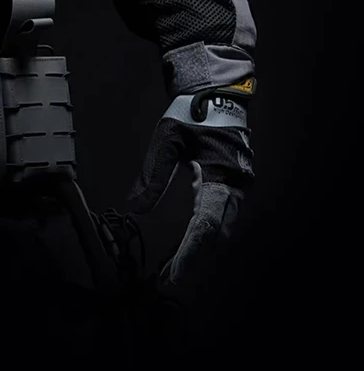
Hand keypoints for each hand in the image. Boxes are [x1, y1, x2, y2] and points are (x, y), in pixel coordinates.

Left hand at [125, 86, 253, 290]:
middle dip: (193, 257)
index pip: (207, 223)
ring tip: (171, 270)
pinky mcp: (229, 186)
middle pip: (216, 233)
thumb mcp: (166, 140)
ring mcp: (236, 187)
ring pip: (219, 229)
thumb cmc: (191, 112)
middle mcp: (236, 185)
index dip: (191, 251)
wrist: (215, 91)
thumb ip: (152, 176)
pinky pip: (217, 218)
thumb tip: (135, 210)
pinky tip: (183, 249)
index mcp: (223, 174)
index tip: (175, 271)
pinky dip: (201, 236)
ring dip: (197, 251)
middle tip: (168, 278)